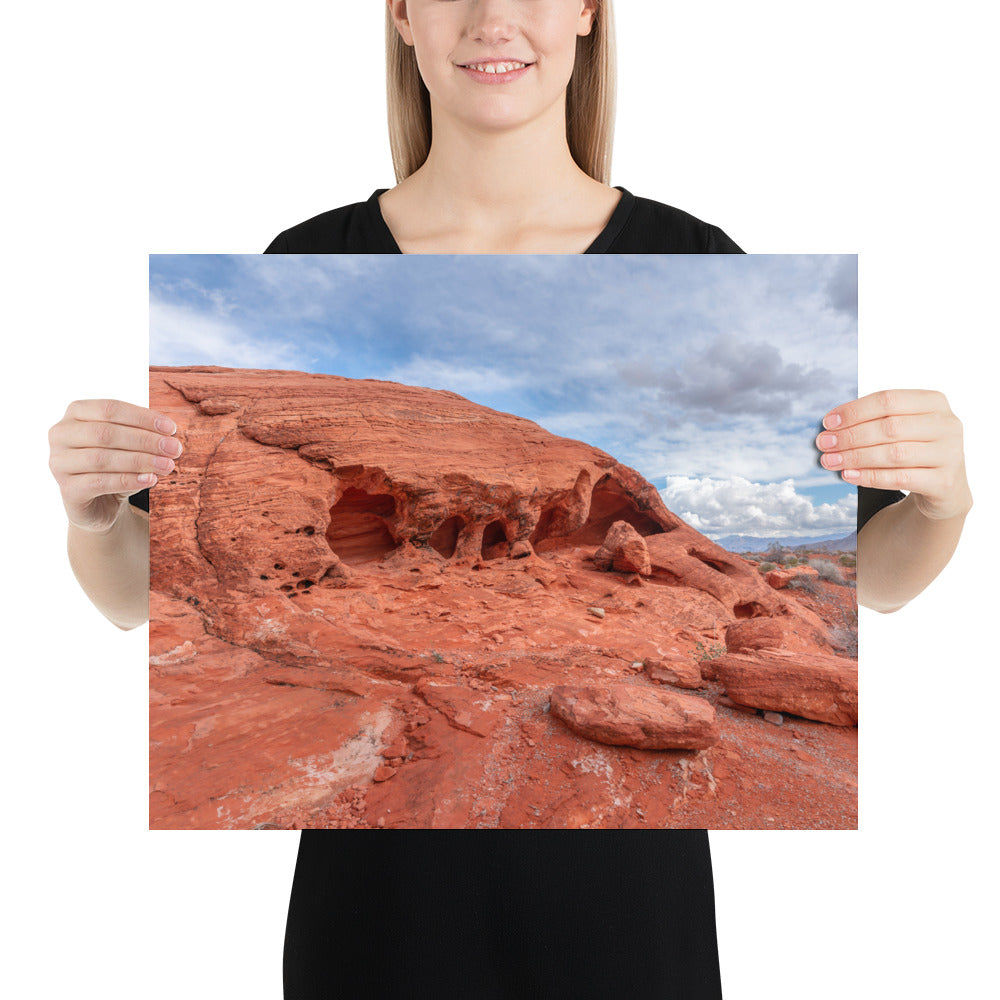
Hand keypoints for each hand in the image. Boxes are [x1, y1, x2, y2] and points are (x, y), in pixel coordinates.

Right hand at [48, 399, 181, 532]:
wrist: (101, 504)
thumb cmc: (117, 465)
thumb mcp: (130, 445)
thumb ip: (144, 435)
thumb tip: (169, 436)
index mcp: (76, 413)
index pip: (110, 409)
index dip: (143, 417)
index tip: (172, 429)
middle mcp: (61, 435)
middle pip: (105, 433)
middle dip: (145, 440)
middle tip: (175, 449)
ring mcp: (59, 463)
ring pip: (102, 458)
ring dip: (140, 461)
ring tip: (168, 465)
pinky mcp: (67, 490)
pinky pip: (99, 482)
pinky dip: (128, 480)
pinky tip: (150, 479)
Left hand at [816, 389, 970, 520]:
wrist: (946, 487)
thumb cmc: (915, 450)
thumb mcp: (902, 428)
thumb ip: (873, 421)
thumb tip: (831, 428)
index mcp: (934, 402)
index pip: (888, 400)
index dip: (854, 411)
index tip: (828, 423)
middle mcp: (947, 425)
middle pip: (889, 427)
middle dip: (850, 436)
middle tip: (824, 444)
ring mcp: (950, 454)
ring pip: (894, 453)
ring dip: (855, 457)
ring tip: (830, 460)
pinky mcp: (944, 482)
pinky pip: (900, 478)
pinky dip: (869, 477)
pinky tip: (848, 475)